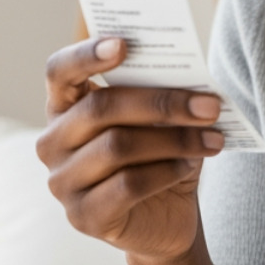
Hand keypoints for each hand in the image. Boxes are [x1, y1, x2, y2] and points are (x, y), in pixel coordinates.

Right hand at [36, 37, 224, 263]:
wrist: (165, 220)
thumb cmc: (158, 157)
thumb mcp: (158, 121)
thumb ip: (160, 93)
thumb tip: (192, 78)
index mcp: (64, 107)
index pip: (60, 71)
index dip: (86, 55)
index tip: (124, 44)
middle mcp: (52, 142)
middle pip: (100, 108)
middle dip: (160, 102)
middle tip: (209, 104)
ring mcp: (62, 182)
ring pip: (117, 146)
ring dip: (174, 139)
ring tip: (212, 137)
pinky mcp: (82, 217)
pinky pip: (127, 185)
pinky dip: (166, 171)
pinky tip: (191, 164)